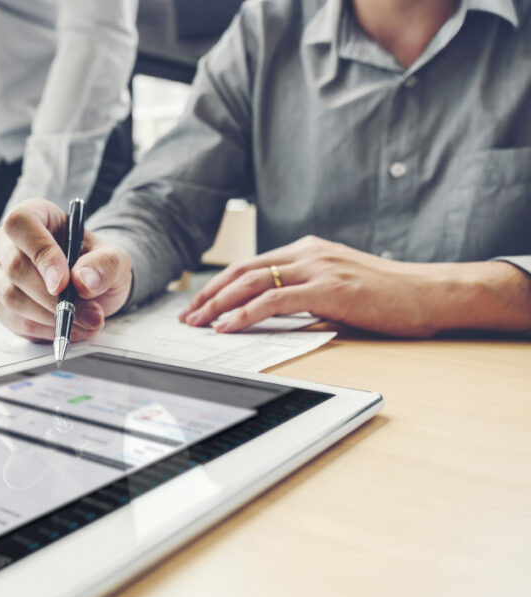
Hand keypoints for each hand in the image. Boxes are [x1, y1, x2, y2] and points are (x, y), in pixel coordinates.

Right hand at [0, 199, 132, 341]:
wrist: (90, 285)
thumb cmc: (95, 262)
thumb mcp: (114, 258)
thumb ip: (105, 264)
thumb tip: (83, 282)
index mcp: (32, 215)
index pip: (20, 225)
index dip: (40, 253)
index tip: (64, 283)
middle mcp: (6, 243)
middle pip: (14, 267)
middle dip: (52, 298)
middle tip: (89, 313)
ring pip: (12, 299)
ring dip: (52, 318)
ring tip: (88, 322)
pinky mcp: (0, 305)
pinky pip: (17, 322)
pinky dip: (47, 331)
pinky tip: (71, 328)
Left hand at [179, 235, 457, 336]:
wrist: (430, 293)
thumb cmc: (387, 297)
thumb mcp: (336, 291)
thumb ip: (303, 298)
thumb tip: (269, 319)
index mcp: (307, 250)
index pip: (251, 266)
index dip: (220, 286)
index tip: (199, 306)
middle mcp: (308, 253)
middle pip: (243, 270)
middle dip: (210, 295)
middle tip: (186, 317)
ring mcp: (317, 268)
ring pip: (252, 282)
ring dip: (219, 305)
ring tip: (197, 323)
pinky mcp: (328, 288)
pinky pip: (274, 300)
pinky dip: (245, 313)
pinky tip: (228, 326)